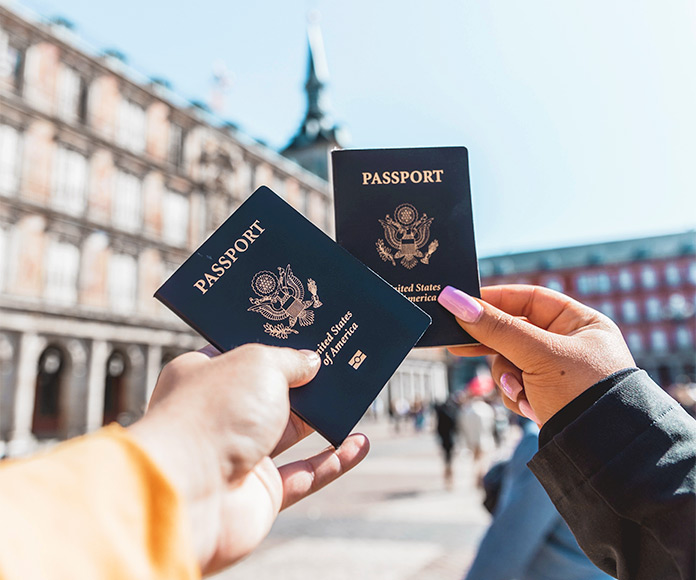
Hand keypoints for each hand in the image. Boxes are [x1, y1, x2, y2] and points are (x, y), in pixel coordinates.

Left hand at [128, 344, 369, 574]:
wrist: (189, 494)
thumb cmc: (213, 414)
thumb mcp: (258, 363)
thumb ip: (290, 360)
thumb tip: (311, 362)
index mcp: (203, 376)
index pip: (240, 352)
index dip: (273, 341)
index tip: (305, 330)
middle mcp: (219, 415)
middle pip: (271, 392)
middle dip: (305, 379)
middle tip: (340, 361)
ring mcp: (240, 455)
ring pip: (292, 432)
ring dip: (324, 417)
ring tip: (356, 397)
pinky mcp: (261, 493)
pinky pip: (306, 475)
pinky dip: (335, 461)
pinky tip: (360, 444)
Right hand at [438, 285, 634, 424]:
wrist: (603, 453)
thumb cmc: (583, 392)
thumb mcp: (537, 354)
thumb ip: (495, 327)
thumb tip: (453, 299)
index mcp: (581, 323)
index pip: (529, 299)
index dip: (495, 300)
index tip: (462, 303)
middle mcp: (570, 344)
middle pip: (515, 332)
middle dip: (493, 345)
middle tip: (457, 344)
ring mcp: (557, 373)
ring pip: (509, 362)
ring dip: (508, 377)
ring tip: (519, 391)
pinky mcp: (547, 397)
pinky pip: (516, 386)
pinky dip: (517, 396)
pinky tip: (530, 407)